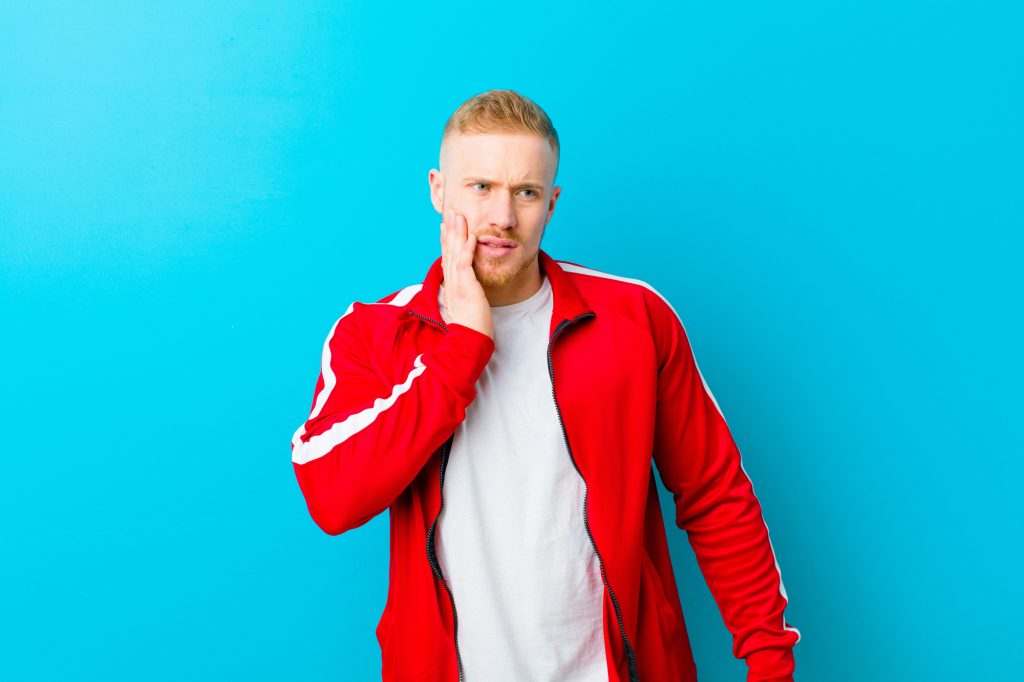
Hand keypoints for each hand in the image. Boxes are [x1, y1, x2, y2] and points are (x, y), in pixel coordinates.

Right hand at [440, 207, 493, 339]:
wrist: (469, 341)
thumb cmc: (470, 327)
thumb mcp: (466, 306)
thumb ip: (464, 294)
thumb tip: (466, 289)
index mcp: (451, 285)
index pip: (447, 258)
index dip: (446, 240)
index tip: (446, 225)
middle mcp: (451, 282)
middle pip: (449, 251)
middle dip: (450, 230)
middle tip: (451, 212)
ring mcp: (457, 285)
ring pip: (455, 254)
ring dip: (457, 234)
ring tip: (459, 216)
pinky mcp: (466, 288)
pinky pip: (466, 265)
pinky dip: (468, 249)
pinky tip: (471, 236)